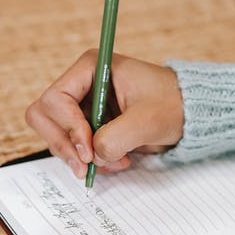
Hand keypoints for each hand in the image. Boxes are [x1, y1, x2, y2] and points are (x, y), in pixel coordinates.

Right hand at [26, 51, 183, 177]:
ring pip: (56, 135)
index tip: (89, 150)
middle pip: (45, 117)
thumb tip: (93, 155)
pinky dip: (89, 161)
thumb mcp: (147, 121)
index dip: (68, 127)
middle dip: (64, 145)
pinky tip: (115, 161)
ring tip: (114, 162)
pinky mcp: (89, 125)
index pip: (55, 99)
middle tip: (86, 167)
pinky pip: (73, 147)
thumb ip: (115, 137)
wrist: (190, 113)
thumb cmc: (173, 104)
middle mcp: (81, 84)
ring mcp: (83, 105)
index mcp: (91, 67)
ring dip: (79, 157)